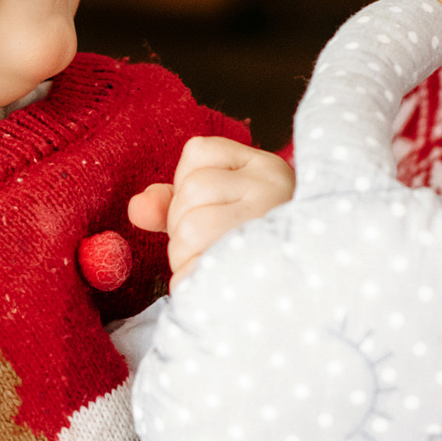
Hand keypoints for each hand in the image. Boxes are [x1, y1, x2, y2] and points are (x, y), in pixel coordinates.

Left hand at [128, 137, 294, 277]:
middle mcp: (272, 188)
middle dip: (182, 224)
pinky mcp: (259, 269)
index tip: (210, 207)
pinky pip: (197, 270)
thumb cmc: (252, 246)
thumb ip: (171, 202)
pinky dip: (191, 281)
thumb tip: (137, 208)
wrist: (304, 288)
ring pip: (192, 228)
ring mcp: (269, 227)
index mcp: (264, 168)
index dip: (186, 184)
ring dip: (185, 254)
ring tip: (210, 263)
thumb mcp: (216, 210)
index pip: (198, 152)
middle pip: (192, 190)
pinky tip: (211, 284)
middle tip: (207, 244)